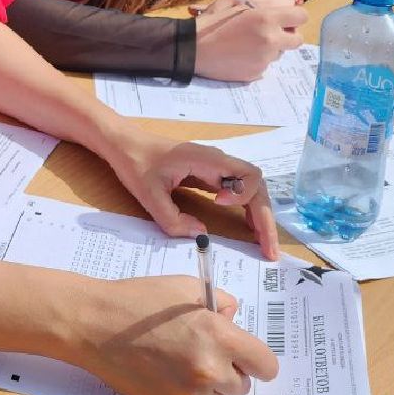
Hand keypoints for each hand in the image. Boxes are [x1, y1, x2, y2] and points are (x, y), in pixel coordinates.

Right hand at [69, 275, 278, 394]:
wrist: (93, 324)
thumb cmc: (138, 299)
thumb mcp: (185, 287)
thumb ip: (219, 302)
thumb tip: (232, 318)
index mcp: (219, 336)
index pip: (265, 365)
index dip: (258, 360)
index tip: (248, 357)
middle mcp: (209, 370)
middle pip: (242, 386)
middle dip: (230, 371)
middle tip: (206, 353)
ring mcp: (188, 393)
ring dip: (208, 385)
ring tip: (180, 360)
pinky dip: (183, 392)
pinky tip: (161, 370)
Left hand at [96, 126, 279, 258]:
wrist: (125, 145)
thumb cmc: (136, 163)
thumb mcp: (148, 194)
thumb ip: (172, 218)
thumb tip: (201, 235)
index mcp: (206, 159)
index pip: (248, 174)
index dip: (242, 194)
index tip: (219, 204)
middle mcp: (217, 162)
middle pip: (255, 187)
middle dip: (264, 218)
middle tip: (268, 250)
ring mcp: (215, 169)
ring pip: (250, 190)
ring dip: (259, 216)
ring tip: (264, 244)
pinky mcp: (209, 176)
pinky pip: (237, 192)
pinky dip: (246, 210)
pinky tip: (249, 228)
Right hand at [192, 4, 306, 81]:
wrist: (193, 49)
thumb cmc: (213, 24)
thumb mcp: (239, 8)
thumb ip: (264, 13)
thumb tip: (282, 19)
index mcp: (267, 18)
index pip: (302, 16)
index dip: (295, 18)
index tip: (287, 20)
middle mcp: (271, 39)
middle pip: (297, 40)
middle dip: (288, 37)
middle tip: (272, 35)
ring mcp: (265, 59)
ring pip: (279, 54)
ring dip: (270, 50)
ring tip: (247, 46)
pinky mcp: (257, 73)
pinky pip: (265, 66)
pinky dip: (256, 61)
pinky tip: (239, 57)